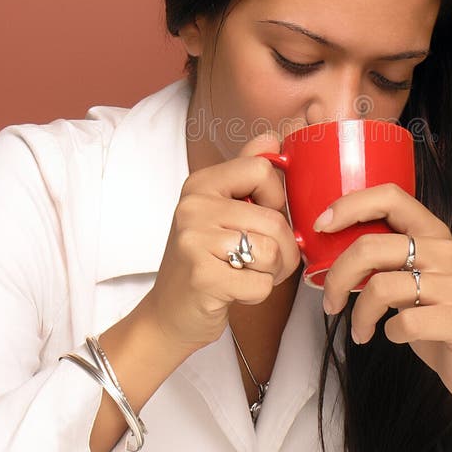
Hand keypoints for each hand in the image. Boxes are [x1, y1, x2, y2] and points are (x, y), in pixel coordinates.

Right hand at [144, 133, 301, 354]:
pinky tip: (234, 291)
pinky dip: (257, 293)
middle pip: (275, 218)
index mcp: (201, 184)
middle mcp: (193, 206)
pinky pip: (261, 283)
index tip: (262, 217)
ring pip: (272, 250)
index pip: (262, 169)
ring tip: (247, 274)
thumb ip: (246, 173)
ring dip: (271, 271)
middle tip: (260, 260)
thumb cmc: (206, 262)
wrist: (169, 314)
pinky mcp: (202, 277)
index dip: (276, 199)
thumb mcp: (221, 212)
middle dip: (283, 248)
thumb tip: (272, 137)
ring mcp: (194, 241)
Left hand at [317, 183, 451, 408]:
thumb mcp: (410, 274)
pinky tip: (392, 336)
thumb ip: (383, 255)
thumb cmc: (435, 314)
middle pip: (371, 246)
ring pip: (381, 288)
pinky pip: (404, 322)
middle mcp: (445, 251)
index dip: (349, 205)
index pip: (389, 196)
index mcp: (431, 232)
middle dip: (338, 276)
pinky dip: (388, 332)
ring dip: (359, 315)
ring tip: (360, 329)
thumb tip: (327, 243)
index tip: (321, 227)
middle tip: (329, 302)